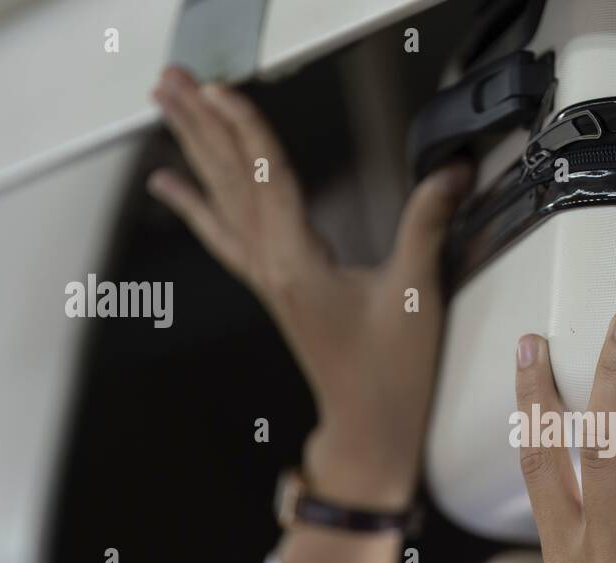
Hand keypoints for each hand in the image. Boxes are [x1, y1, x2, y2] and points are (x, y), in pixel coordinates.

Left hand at [148, 66, 470, 511]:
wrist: (369, 428)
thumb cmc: (389, 375)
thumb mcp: (417, 296)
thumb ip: (428, 227)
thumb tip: (449, 174)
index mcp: (300, 264)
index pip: (267, 179)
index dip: (245, 129)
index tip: (221, 89)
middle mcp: (273, 267)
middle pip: (229, 182)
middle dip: (200, 126)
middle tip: (171, 80)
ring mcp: (268, 278)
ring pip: (221, 202)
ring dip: (194, 151)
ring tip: (166, 110)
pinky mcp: (274, 288)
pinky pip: (223, 234)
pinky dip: (196, 205)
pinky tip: (173, 186)